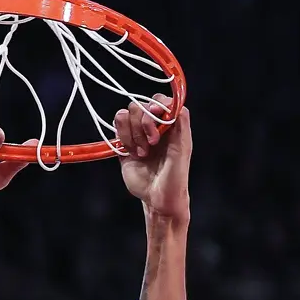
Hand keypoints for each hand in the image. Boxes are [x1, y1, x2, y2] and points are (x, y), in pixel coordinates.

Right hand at [115, 96, 190, 222]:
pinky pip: (116, 130)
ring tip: (142, 152)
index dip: (155, 106)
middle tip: (152, 143)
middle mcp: (153, 126)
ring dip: (132, 133)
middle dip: (143, 124)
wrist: (158, 199)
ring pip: (125, 115)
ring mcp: (137, 135)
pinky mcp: (124, 146)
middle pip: (139, 105)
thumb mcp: (183, 149)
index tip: (156, 119)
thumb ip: (180, 124)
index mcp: (170, 123)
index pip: (158, 100)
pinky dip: (122, 138)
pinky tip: (132, 154)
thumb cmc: (175, 177)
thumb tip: (174, 104)